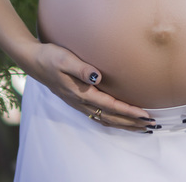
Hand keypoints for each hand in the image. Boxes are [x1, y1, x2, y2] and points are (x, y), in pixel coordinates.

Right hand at [22, 42, 156, 132]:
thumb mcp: (65, 59)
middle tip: (151, 125)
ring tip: (141, 127)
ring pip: (106, 119)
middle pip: (111, 117)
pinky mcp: (78, 100)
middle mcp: (81, 102)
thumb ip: (81, 68)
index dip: (129, 111)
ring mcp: (79, 103)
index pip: (111, 105)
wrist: (34, 61)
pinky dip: (113, 120)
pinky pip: (99, 115)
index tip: (145, 115)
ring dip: (124, 124)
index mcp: (82, 93)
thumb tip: (97, 77)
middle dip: (132, 122)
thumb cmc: (51, 57)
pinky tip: (120, 121)